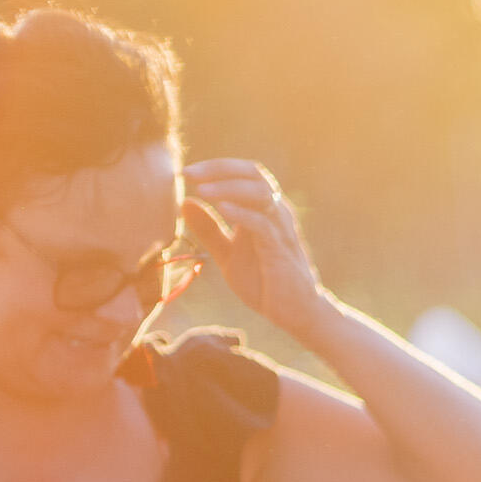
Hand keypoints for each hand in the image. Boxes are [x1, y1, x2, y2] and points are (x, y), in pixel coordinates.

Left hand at [179, 158, 328, 335]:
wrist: (295, 313)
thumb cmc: (265, 282)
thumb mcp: (227, 254)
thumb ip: (208, 230)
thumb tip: (185, 202)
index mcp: (264, 210)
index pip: (244, 173)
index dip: (216, 167)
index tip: (185, 172)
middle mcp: (276, 213)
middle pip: (254, 174)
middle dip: (219, 168)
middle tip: (189, 173)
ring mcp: (281, 230)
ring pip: (260, 193)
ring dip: (228, 188)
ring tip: (201, 190)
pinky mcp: (281, 251)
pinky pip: (263, 224)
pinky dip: (242, 213)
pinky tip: (221, 209)